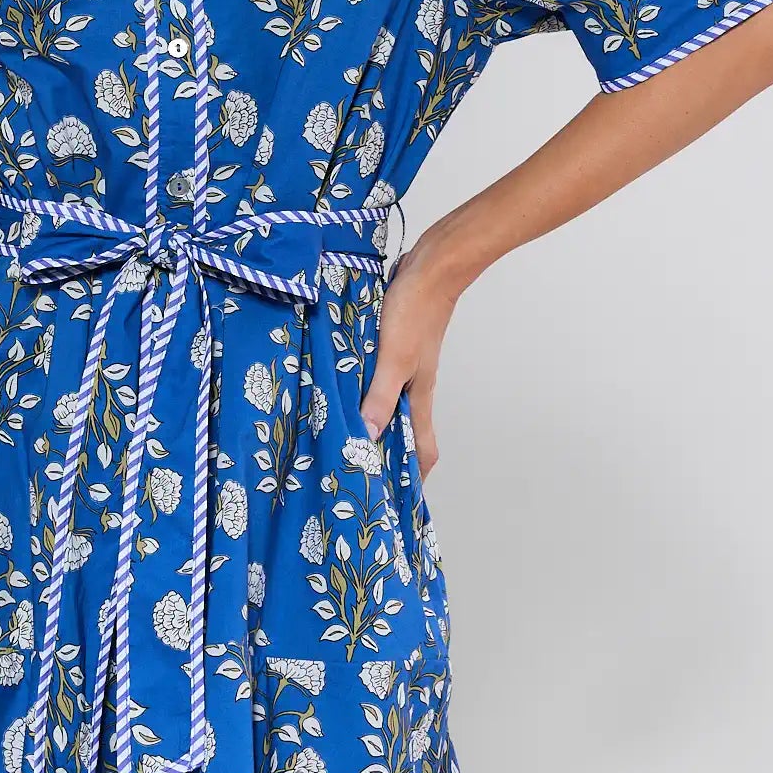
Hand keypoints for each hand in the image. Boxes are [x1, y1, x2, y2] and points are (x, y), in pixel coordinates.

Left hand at [358, 241, 461, 478]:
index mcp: (419, 398)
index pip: (423, 452)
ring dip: (371, 424)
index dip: (414, 481)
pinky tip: (342, 392)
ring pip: (389, 408)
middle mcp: (413, 390)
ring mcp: (404, 370)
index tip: (396, 503)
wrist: (431, 269)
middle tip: (357, 474)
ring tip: (342, 439)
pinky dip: (363, 394)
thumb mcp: (392, 359)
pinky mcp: (392, 350)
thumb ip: (379, 398)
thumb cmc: (415, 313)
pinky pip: (378, 382)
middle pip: (404, 434)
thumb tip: (365, 438)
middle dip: (386, 457)